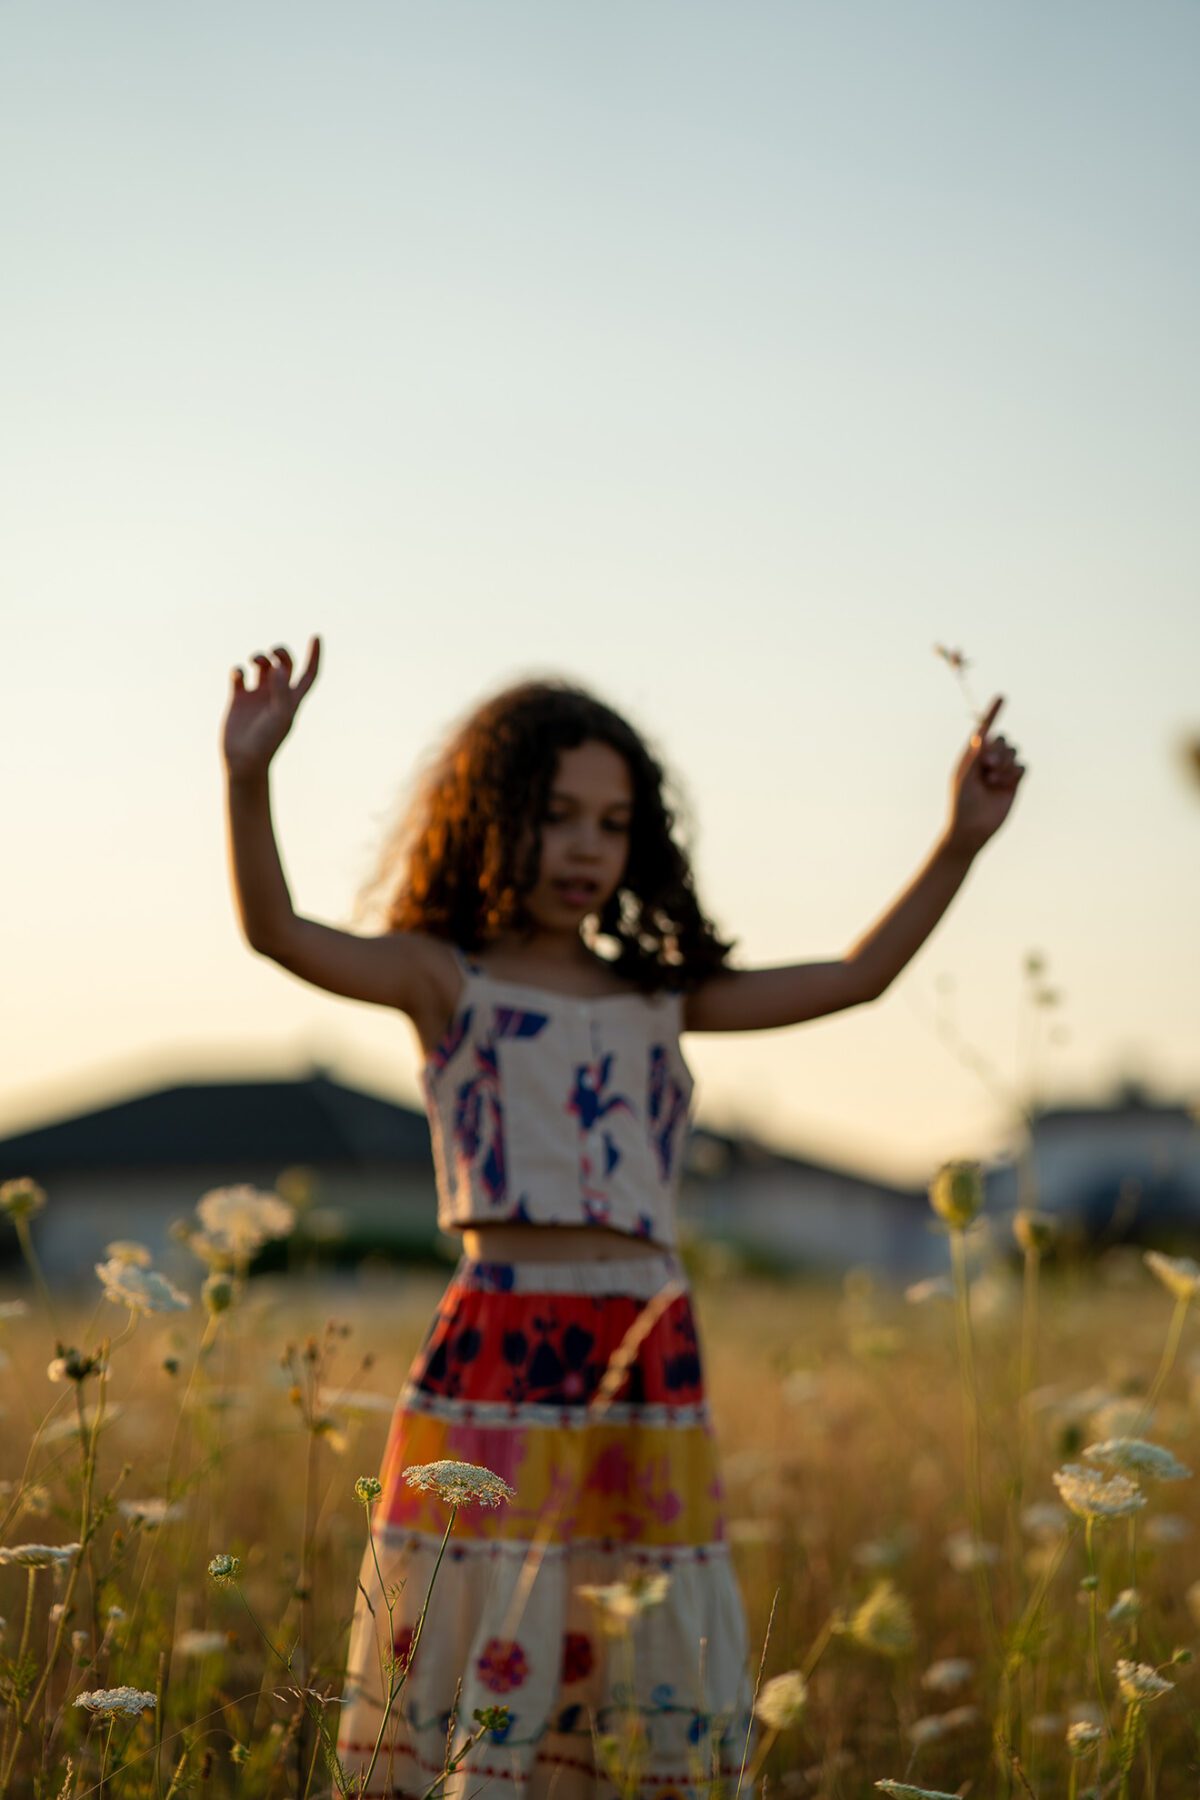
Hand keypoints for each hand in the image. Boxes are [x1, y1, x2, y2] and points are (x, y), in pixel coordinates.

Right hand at [222, 637, 320, 777]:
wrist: (244, 760)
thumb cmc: (266, 742)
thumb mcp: (279, 716)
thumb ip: (282, 690)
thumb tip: (279, 668)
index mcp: (293, 699)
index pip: (309, 674)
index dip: (314, 656)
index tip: (317, 636)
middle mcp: (277, 694)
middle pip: (284, 664)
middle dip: (280, 652)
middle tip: (273, 653)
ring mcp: (258, 695)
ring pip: (261, 666)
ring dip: (259, 656)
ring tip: (255, 661)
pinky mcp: (239, 699)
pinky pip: (239, 675)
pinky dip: (238, 669)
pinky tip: (239, 676)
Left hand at [945, 694, 1026, 853]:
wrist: (973, 829)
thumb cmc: (961, 803)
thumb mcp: (963, 778)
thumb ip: (972, 758)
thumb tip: (979, 737)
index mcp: (972, 755)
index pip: (984, 729)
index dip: (993, 713)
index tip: (1002, 697)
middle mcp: (988, 760)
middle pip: (1003, 739)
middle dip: (998, 749)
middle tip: (987, 765)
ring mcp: (1003, 770)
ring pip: (1014, 752)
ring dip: (1005, 763)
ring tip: (993, 780)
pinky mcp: (1014, 782)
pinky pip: (1023, 766)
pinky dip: (1015, 772)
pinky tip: (1004, 784)